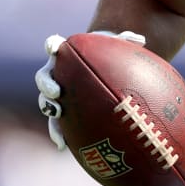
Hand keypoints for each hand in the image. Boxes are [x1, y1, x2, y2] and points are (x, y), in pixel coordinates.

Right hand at [34, 30, 146, 149]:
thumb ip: (125, 40)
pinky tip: (63, 145)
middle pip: (43, 77)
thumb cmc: (107, 54)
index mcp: (66, 55)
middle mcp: (56, 73)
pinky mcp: (61, 112)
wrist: (101, 71)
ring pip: (45, 101)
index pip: (54, 46)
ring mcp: (56, 94)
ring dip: (48, 107)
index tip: (55, 48)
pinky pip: (56, 125)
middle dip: (46, 84)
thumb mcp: (116, 46)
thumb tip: (141, 40)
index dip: (52, 46)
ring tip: (58, 113)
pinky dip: (57, 134)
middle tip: (56, 91)